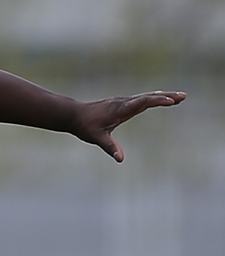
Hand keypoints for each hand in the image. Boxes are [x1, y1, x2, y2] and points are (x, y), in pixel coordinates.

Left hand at [70, 90, 185, 161]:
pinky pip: (141, 99)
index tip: (170, 101)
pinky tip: (161, 98)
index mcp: (120, 109)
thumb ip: (109, 147)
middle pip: (148, 97)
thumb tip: (120, 159)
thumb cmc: (84, 126)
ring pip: (146, 97)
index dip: (157, 101)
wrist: (73, 114)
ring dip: (163, 96)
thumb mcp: (96, 138)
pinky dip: (153, 98)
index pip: (142, 102)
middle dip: (166, 97)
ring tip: (179, 98)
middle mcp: (123, 102)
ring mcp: (123, 101)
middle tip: (184, 96)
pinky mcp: (121, 103)